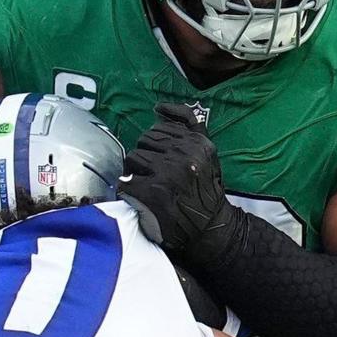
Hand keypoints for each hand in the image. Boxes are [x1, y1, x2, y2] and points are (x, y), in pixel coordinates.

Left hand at [118, 102, 238, 264]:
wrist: (211, 228)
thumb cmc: (205, 190)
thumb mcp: (207, 153)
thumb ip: (188, 127)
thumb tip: (160, 108)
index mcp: (198, 143)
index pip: (159, 128)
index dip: (158, 145)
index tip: (167, 161)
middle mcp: (184, 155)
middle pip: (143, 141)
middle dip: (147, 157)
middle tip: (157, 175)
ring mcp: (166, 173)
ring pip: (132, 159)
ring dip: (136, 173)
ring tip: (150, 186)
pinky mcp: (150, 192)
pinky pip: (125, 182)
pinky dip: (130, 192)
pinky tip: (142, 199)